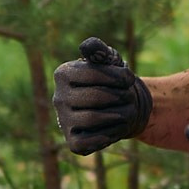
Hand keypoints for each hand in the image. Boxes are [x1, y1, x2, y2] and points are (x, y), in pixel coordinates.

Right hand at [52, 37, 151, 154]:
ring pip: (92, 119)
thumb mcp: (109, 60)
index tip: (130, 78)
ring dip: (118, 115)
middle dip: (120, 96)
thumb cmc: (113, 80)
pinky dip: (106, 136)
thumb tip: (87, 45)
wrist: (121, 106)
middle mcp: (58, 98)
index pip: (93, 73)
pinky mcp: (72, 142)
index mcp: (63, 73)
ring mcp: (63, 121)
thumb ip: (99, 50)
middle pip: (96, 97)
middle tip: (129, 96)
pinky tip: (115, 128)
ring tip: (126, 111)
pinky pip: (86, 142)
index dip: (118, 76)